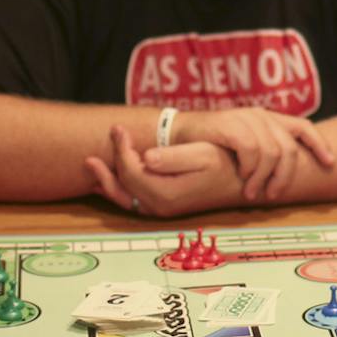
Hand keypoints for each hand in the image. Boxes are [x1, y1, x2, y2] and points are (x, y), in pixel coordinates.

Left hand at [86, 126, 246, 217]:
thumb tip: (145, 157)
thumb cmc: (225, 165)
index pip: (131, 171)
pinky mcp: (165, 205)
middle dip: (108, 164)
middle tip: (99, 145)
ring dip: (107, 180)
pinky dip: (118, 189)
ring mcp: (162, 208)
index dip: (121, 149)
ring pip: (124, 197)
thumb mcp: (203, 155)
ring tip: (92, 165)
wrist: (243, 183)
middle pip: (122, 186)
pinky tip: (110, 179)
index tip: (120, 128)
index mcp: (165, 192)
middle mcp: (160, 205)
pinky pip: (133, 200)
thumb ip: (172, 158)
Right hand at [171, 107, 335, 201]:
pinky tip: (241, 176)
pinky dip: (249, 167)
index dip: (320, 144)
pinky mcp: (230, 124)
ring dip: (263, 177)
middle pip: (289, 148)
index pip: (303, 126)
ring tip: (251, 191)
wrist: (180, 134)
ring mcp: (246, 119)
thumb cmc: (214, 146)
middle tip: (272, 194)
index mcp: (269, 119)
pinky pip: (251, 149)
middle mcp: (261, 116)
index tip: (330, 163)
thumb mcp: (246, 145)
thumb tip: (288, 175)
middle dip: (284, 176)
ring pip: (271, 152)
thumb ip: (266, 152)